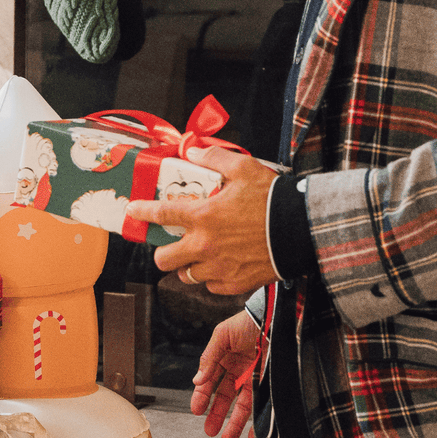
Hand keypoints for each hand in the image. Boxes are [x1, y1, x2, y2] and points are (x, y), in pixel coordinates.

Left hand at [125, 147, 278, 295]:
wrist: (302, 230)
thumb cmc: (273, 199)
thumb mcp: (244, 168)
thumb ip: (214, 158)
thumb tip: (192, 151)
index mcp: (203, 217)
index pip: (161, 215)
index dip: (143, 213)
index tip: (134, 212)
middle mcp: (204, 246)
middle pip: (164, 259)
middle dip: (163, 253)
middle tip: (170, 246)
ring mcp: (218, 268)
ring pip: (187, 275)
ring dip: (189, 266)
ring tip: (199, 257)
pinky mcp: (234, 284)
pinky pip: (211, 286)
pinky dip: (212, 278)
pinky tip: (221, 266)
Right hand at [193, 309, 262, 437]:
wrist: (277, 317)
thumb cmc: (249, 321)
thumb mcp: (222, 335)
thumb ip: (209, 358)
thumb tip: (197, 380)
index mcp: (225, 358)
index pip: (210, 381)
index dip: (202, 396)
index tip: (196, 410)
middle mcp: (240, 370)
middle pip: (225, 397)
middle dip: (217, 415)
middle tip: (210, 431)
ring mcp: (256, 377)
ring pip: (243, 405)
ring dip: (235, 423)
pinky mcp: (271, 383)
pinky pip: (263, 405)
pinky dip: (258, 421)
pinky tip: (253, 433)